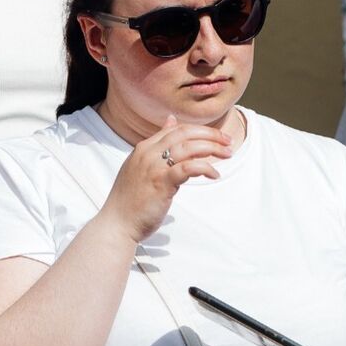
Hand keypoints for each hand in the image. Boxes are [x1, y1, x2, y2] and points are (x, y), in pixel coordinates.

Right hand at [98, 116, 232, 244]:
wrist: (117, 223)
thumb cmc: (130, 200)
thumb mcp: (141, 166)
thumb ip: (157, 146)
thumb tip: (171, 121)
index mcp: (143, 148)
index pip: (176, 129)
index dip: (200, 130)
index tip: (218, 137)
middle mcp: (147, 153)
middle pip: (185, 133)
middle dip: (211, 135)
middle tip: (228, 142)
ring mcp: (153, 167)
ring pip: (189, 147)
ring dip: (212, 149)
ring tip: (227, 155)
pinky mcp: (161, 182)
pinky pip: (189, 168)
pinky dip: (205, 168)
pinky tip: (214, 175)